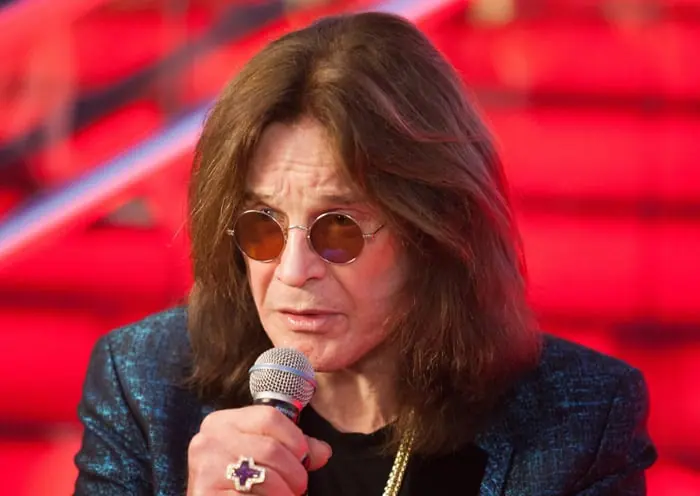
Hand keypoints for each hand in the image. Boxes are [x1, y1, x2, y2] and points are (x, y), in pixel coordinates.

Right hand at [187, 405, 331, 494]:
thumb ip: (289, 447)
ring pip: (266, 477)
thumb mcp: (258, 453)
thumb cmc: (235, 478)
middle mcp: (209, 440)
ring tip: (286, 495)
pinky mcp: (206, 493)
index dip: (295, 438)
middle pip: (271, 448)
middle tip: (298, 486)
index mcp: (223, 422)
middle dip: (294, 472)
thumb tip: (323, 452)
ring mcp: (206, 468)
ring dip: (284, 492)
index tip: (304, 457)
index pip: (269, 417)